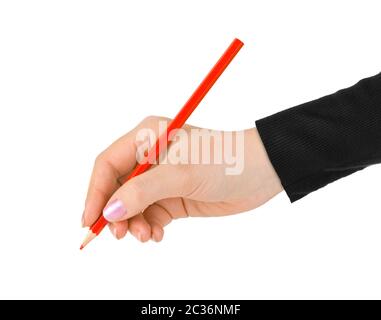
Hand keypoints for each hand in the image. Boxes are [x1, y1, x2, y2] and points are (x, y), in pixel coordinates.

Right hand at [82, 116, 282, 241]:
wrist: (261, 172)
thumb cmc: (225, 160)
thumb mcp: (181, 174)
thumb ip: (143, 192)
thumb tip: (109, 212)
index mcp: (146, 137)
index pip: (108, 165)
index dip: (95, 192)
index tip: (90, 220)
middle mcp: (150, 157)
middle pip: (117, 188)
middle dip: (115, 213)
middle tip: (118, 235)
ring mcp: (161, 179)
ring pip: (132, 206)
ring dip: (133, 224)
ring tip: (146, 236)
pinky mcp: (172, 197)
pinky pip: (150, 216)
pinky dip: (149, 228)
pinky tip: (157, 235)